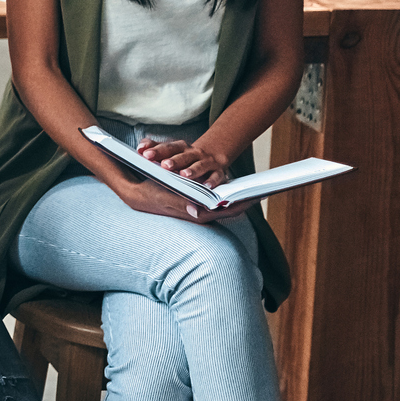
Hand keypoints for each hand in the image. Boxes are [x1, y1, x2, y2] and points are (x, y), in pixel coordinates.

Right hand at [106, 165, 255, 224]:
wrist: (136, 195)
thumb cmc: (149, 195)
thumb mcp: (161, 197)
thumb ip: (179, 203)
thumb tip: (198, 212)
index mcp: (195, 214)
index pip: (225, 211)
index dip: (242, 204)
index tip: (258, 196)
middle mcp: (200, 214)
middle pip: (229, 209)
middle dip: (245, 200)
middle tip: (263, 190)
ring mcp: (199, 209)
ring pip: (224, 204)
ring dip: (237, 197)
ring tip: (251, 187)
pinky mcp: (196, 204)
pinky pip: (216, 200)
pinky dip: (225, 194)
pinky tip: (232, 186)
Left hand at [139, 137, 230, 185]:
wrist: (213, 154)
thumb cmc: (185, 155)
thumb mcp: (171, 149)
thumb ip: (155, 147)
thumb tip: (140, 147)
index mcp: (180, 148)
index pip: (167, 148)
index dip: (156, 150)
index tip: (145, 154)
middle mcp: (193, 153)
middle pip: (183, 156)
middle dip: (174, 160)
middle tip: (164, 165)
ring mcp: (207, 162)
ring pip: (200, 165)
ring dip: (192, 170)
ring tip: (184, 175)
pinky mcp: (218, 172)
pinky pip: (217, 176)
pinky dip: (213, 181)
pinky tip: (207, 186)